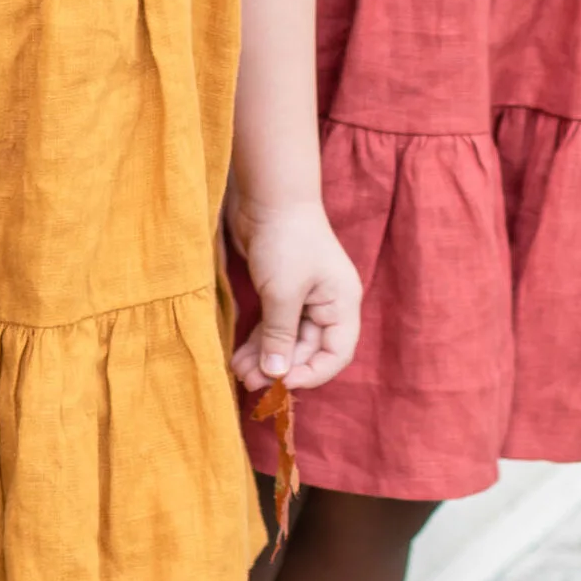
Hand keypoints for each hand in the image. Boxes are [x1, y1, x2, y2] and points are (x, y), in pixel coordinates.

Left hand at [228, 198, 362, 393]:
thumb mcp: (283, 292)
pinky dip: (258, 343)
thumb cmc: (286, 240)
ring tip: (239, 373)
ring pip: (287, 341)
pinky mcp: (280, 293)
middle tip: (250, 382)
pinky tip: (238, 357)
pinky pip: (273, 327)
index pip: (337, 354)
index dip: (313, 374)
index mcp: (341, 304)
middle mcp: (326, 305)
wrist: (268, 197)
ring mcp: (303, 299)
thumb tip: (275, 375)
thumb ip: (280, 336)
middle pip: (307, 350)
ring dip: (265, 358)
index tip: (282, 383)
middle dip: (280, 367)